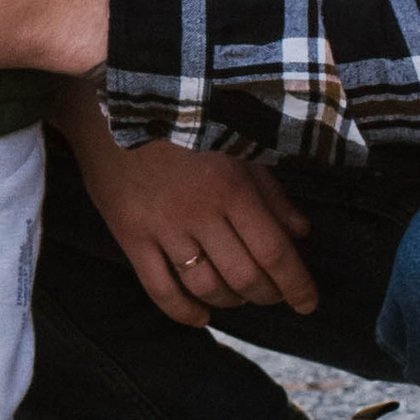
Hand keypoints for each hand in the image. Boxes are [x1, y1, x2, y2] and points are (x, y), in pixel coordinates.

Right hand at [57, 82, 317, 328]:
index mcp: (232, 187)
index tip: (308, 304)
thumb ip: (270, 191)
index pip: (274, 251)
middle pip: (243, 275)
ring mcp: (162, 227)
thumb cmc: (183, 119)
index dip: (296, 284)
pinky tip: (200, 316)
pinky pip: (158, 287)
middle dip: (267, 295)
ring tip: (238, 299)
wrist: (111, 103)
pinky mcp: (130, 235)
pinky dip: (183, 311)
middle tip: (274, 296)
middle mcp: (200, 212)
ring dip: (229, 302)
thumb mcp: (236, 145)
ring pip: (205, 286)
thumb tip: (301, 232)